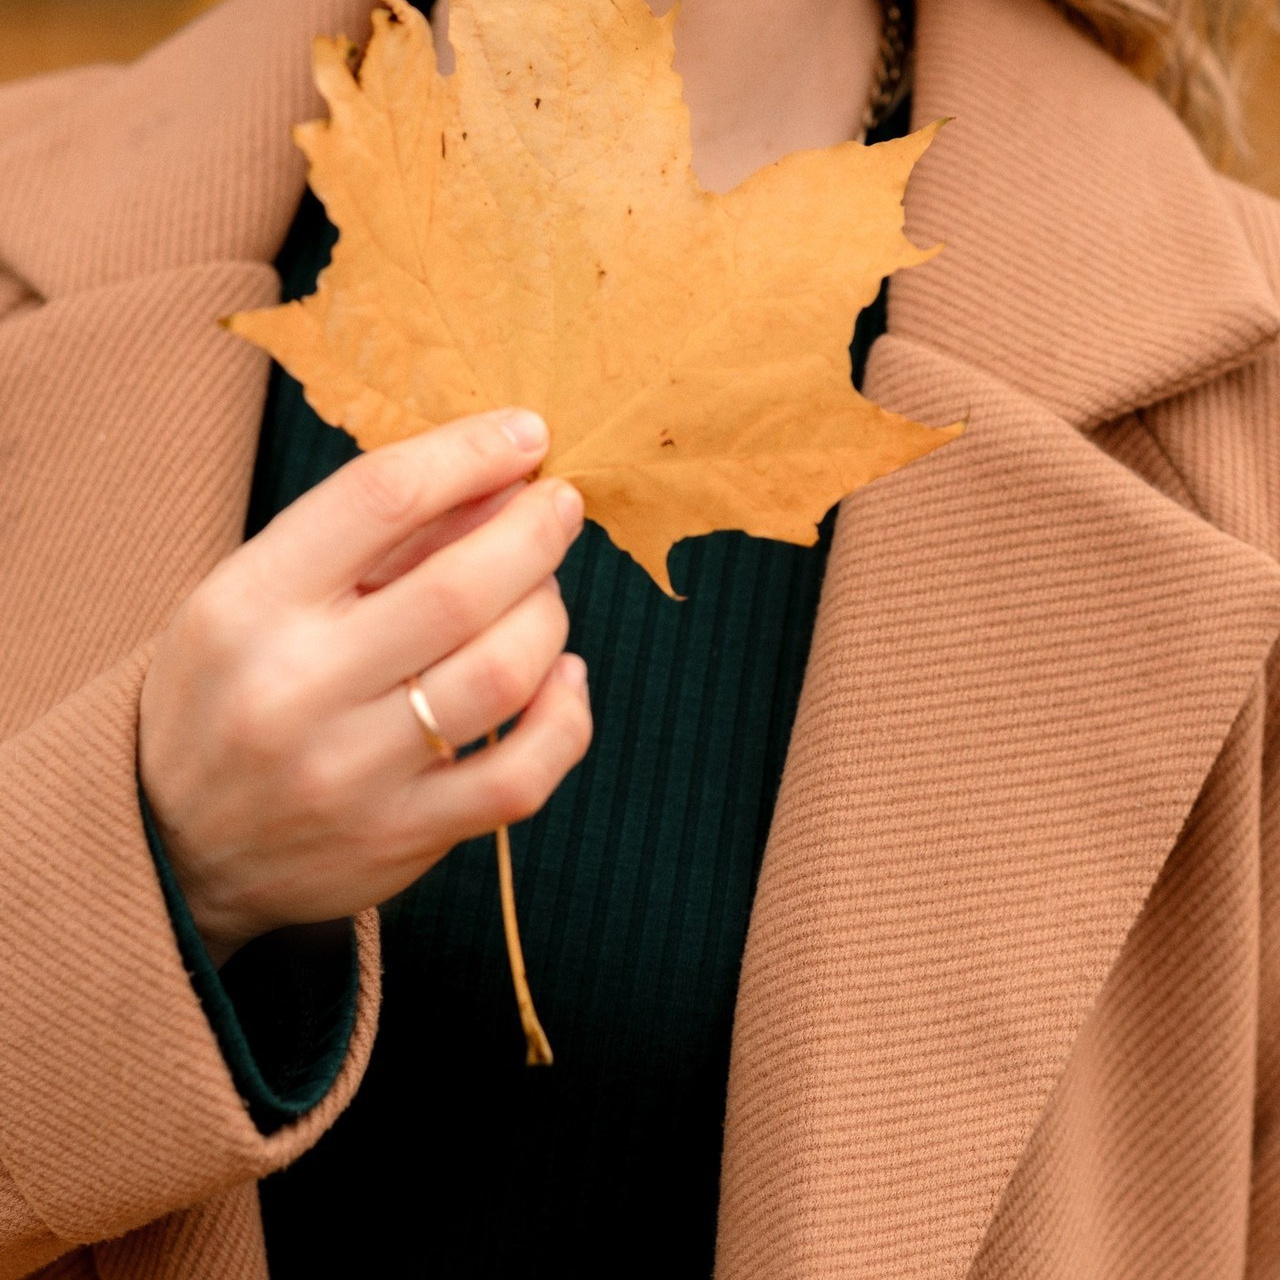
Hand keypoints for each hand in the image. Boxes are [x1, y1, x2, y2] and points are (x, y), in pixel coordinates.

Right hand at [138, 408, 590, 967]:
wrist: (171, 843)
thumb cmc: (228, 692)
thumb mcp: (256, 596)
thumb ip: (367, 541)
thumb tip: (497, 480)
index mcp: (248, 606)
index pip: (379, 498)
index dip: (470, 453)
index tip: (524, 435)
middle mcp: (297, 690)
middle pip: (460, 590)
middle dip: (535, 533)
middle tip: (560, 507)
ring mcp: (351, 774)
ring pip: (503, 676)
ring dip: (549, 617)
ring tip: (545, 594)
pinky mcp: (400, 837)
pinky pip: (523, 775)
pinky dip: (567, 717)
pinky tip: (562, 678)